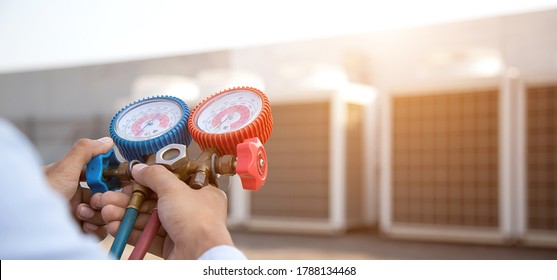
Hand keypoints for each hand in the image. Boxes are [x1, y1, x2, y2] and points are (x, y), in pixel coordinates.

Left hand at [44, 137, 113, 239]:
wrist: (31, 220)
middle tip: (96, 201)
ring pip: (104, 214)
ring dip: (97, 215)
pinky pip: (98, 231)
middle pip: (105, 198)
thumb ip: (86, 151)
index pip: (100, 177)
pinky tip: (85, 226)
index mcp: (72, 180)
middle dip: (104, 200)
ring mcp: (77, 215)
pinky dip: (96, 229)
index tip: (114, 181)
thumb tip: (107, 141)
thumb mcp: (65, 167)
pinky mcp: (79, 231)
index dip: (109, 180)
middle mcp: (76, 197)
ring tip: (81, 214)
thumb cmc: (44, 192)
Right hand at [93, 164, 233, 258]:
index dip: (149, 180)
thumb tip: (141, 169)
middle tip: (109, 198)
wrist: (199, 255)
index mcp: (202, 192)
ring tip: (107, 212)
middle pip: (155, 201)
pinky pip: (147, 236)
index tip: (130, 180)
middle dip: (129, 200)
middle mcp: (193, 210)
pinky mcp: (171, 247)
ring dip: (126, 215)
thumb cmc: (198, 222)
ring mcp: (181, 229)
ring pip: (149, 219)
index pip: (171, 181)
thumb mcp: (174, 189)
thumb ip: (155, 176)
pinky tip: (115, 227)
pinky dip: (130, 231)